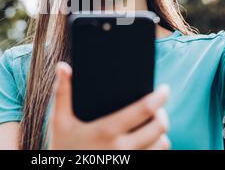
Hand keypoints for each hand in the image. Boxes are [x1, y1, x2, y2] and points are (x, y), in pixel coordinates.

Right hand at [48, 61, 170, 149]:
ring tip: (155, 125)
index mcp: (106, 131)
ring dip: (162, 134)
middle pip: (158, 128)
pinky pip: (155, 159)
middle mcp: (121, 149)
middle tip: (159, 107)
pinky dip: (157, 149)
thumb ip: (62, 93)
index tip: (165, 89)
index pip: (143, 110)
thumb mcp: (59, 121)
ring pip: (161, 146)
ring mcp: (128, 163)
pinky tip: (151, 142)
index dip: (159, 97)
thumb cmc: (62, 148)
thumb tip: (63, 66)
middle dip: (163, 114)